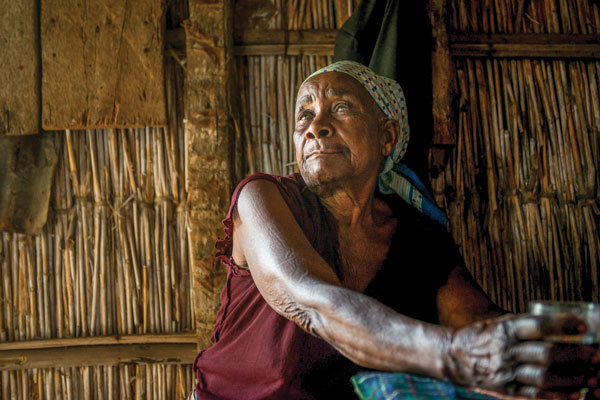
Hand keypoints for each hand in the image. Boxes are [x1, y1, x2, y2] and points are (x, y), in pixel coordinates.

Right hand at [444, 314, 599, 398]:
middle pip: (546, 353)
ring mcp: (506, 371)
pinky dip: (557, 395)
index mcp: (505, 328)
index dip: (561, 325)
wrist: (452, 356)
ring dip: (571, 378)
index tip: (582, 327)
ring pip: (544, 376)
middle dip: (575, 356)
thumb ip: (523, 325)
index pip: (538, 325)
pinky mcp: (506, 389)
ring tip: (590, 377)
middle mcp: (506, 349)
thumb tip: (559, 324)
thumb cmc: (480, 336)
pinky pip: (535, 394)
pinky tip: (574, 394)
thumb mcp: (497, 323)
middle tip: (595, 356)